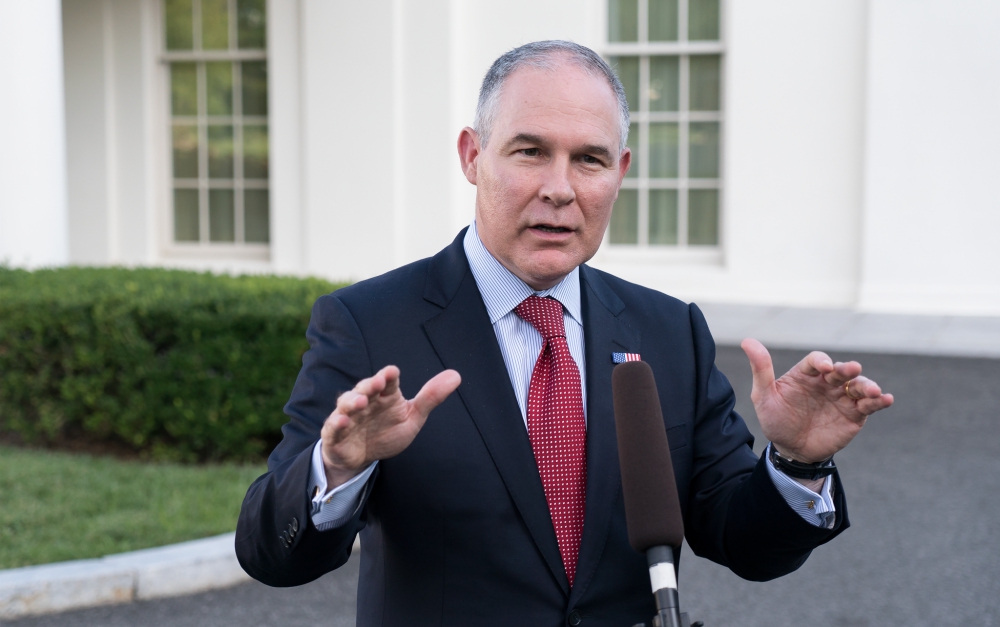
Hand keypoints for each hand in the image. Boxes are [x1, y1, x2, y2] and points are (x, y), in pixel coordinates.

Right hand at [321, 365, 460, 487]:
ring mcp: (348, 416)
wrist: (362, 457)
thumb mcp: (412, 417)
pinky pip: (333, 426)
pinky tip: (343, 422)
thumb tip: (456, 375)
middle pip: (365, 388)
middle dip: (370, 384)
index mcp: (384, 395)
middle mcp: (365, 401)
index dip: (388, 376)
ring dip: (352, 401)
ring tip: (361, 402)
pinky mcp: (335, 433)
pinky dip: (337, 423)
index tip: (393, 372)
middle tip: (377, 382)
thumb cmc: (386, 431)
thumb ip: (431, 398)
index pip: (387, 381)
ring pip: (347, 403)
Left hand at [741, 338, 893, 463]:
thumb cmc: (776, 419)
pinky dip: (879, 401)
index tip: (822, 367)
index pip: (816, 361)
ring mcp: (842, 398)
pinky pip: (869, 405)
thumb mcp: (764, 396)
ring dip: (867, 385)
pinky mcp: (854, 415)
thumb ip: (761, 369)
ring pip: (858, 386)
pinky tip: (886, 399)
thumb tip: (747, 341)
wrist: (791, 450)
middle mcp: (827, 383)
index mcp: (806, 374)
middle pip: (840, 371)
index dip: (820, 361)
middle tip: (851, 369)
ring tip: (873, 390)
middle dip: (846, 369)